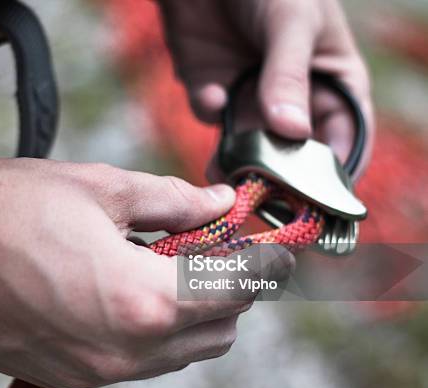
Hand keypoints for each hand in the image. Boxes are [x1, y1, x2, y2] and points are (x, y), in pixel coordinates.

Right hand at [0, 157, 292, 387]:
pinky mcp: (69, 374)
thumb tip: (215, 202)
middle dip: (230, 290)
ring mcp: (97, 370)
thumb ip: (172, 200)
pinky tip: (124, 291)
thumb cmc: (10, 211)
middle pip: (219, 330)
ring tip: (164, 268)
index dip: (265, 264)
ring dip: (191, 313)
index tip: (271, 249)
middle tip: (212, 251)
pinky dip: (151, 331)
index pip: (239, 290)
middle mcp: (127, 350)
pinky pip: (137, 362)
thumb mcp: (103, 189)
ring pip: (181, 353)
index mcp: (145, 300)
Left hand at [159, 0, 373, 175]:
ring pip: (249, 145)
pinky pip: (213, 117)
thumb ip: (289, 76)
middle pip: (293, 153)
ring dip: (237, 160)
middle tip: (264, 192)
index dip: (334, 171)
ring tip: (227, 171)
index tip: (317, 197)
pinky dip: (211, 110)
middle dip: (280, 174)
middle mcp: (293, 97)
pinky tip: (213, 93)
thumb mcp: (292, 22)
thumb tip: (292, 132)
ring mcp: (252, 96)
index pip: (344, 137)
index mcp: (332, 81)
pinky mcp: (214, 90)